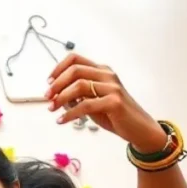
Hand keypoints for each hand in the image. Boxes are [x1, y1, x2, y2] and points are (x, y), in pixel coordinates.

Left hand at [47, 53, 167, 151]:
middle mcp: (107, 75)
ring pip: (79, 86)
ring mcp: (112, 87)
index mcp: (101, 71)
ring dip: (60, 98)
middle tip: (47, 97)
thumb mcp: (93, 100)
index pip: (75, 59)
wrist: (139, 128)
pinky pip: (85, 105)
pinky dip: (70, 113)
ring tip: (52, 109)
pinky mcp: (114, 102)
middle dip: (57, 84)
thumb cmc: (114, 113)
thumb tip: (55, 95)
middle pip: (75, 70)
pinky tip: (62, 120)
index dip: (58, 68)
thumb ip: (77, 95)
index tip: (48, 82)